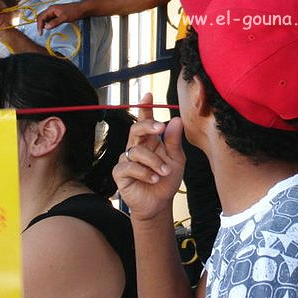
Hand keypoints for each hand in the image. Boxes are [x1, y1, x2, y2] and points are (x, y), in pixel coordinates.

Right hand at [36, 2, 83, 33]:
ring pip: (46, 19)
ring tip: (46, 30)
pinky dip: (50, 23)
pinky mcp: (58, 15)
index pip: (41, 17)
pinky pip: (51, 19)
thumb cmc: (75, 11)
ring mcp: (55, 12)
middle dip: (40, 25)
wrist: (83, 9)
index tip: (40, 32)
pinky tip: (51, 27)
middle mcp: (51, 10)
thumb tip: (46, 27)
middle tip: (41, 32)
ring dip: (45, 24)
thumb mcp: (64, 18)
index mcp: (51, 9)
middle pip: (42, 17)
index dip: (39, 25)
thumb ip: (54, 22)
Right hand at [112, 93, 185, 221]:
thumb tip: (176, 119)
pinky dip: (144, 172)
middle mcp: (137, 147)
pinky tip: (154, 179)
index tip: (148, 94)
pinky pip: (129, 166)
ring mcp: (127, 159)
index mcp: (151, 141)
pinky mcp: (120, 173)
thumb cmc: (167, 180)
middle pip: (136, 129)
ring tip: (164, 172)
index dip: (145, 107)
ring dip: (154, 161)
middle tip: (160, 128)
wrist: (159, 203)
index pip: (146, 120)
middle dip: (147, 125)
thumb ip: (174, 141)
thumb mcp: (176, 160)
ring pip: (136, 151)